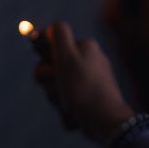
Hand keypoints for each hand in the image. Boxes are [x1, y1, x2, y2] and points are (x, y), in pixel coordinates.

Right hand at [33, 22, 133, 144]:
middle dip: (49, 81)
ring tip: (67, 103)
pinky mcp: (91, 99)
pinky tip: (74, 114)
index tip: (48, 70)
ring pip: (58, 86)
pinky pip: (68, 101)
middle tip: (57, 88)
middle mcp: (90, 60)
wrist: (104, 120)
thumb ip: (58, 35)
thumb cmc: (82, 87)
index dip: (45, 59)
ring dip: (56, 96)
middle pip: (53, 67)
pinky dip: (66, 109)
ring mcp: (91, 80)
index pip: (53, 45)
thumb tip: (52, 27)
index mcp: (85, 47)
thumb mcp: (67, 55)